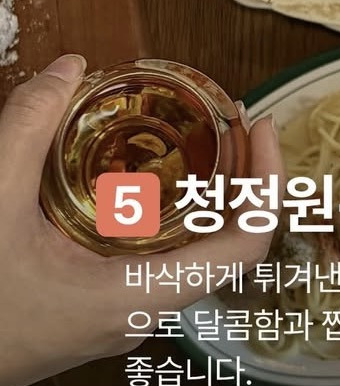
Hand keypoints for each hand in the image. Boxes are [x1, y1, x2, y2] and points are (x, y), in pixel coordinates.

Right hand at [0, 54, 281, 385]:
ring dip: (199, 193)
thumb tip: (67, 68)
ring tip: (195, 135)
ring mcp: (114, 317)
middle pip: (222, 242)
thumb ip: (25, 131)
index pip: (244, 247)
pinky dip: (155, 212)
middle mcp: (138, 314)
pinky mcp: (89, 311)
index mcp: (136, 299)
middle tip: (229, 117)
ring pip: (184, 251)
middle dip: (236, 175)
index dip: (268, 183)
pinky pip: (145, 258)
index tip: (262, 127)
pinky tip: (129, 175)